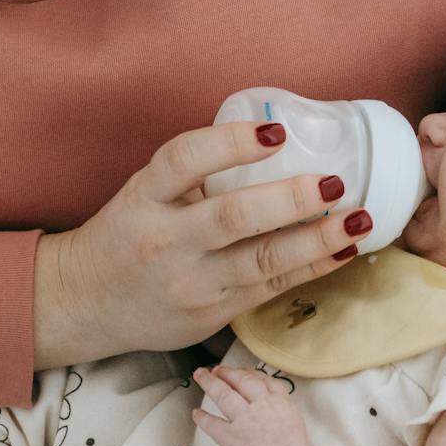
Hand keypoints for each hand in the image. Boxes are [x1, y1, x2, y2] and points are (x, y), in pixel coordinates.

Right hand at [32, 121, 374, 368]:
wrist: (87, 302)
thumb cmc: (129, 233)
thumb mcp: (145, 192)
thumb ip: (195, 173)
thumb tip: (276, 138)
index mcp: (145, 198)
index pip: (183, 160)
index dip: (231, 142)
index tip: (275, 132)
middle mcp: (165, 241)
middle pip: (232, 217)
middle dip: (289, 200)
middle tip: (335, 182)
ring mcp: (190, 283)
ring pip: (262, 261)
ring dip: (317, 239)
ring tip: (358, 219)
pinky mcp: (212, 314)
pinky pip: (271, 287)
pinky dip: (312, 267)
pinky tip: (344, 250)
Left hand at [191, 365, 311, 445]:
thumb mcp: (292, 419)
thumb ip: (278, 406)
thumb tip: (264, 400)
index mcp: (278, 401)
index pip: (261, 379)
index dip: (247, 372)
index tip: (240, 371)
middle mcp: (260, 406)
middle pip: (240, 380)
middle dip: (227, 372)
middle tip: (216, 369)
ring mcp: (244, 421)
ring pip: (223, 394)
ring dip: (210, 382)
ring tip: (200, 376)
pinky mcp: (230, 438)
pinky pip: (212, 423)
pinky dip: (202, 417)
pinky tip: (196, 413)